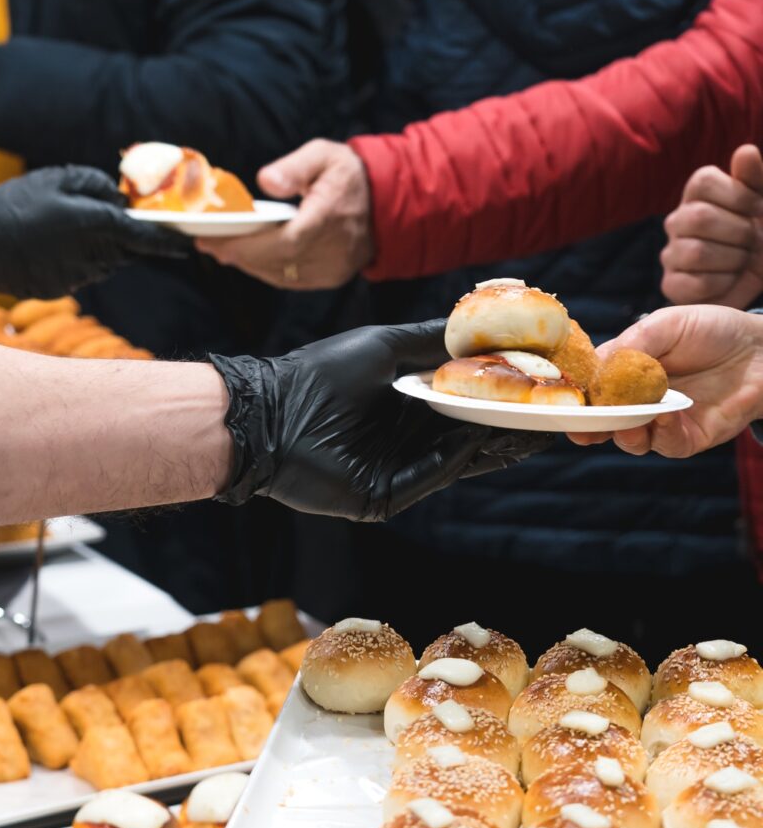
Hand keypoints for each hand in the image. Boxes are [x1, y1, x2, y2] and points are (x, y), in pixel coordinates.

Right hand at [0, 165, 195, 295]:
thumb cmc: (15, 203)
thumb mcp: (57, 178)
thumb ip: (95, 184)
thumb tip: (118, 197)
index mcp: (95, 224)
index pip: (144, 236)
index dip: (168, 242)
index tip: (186, 244)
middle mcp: (92, 254)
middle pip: (127, 251)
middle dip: (129, 240)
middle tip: (116, 226)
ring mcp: (77, 276)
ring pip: (107, 264)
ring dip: (102, 250)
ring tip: (68, 231)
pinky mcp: (63, 289)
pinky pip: (83, 274)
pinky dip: (77, 261)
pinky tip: (50, 247)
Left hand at [195, 140, 372, 289]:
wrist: (386, 202)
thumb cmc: (350, 176)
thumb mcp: (324, 155)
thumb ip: (294, 167)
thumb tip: (265, 180)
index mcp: (330, 217)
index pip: (284, 241)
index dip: (246, 246)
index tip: (215, 241)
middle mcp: (333, 249)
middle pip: (276, 262)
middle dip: (238, 254)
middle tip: (208, 244)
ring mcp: (333, 268)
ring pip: (280, 275)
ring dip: (248, 264)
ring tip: (222, 250)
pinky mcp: (331, 277)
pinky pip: (291, 280)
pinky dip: (266, 270)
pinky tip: (248, 259)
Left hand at [212, 320, 547, 520]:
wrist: (269, 415)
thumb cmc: (320, 373)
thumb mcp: (386, 346)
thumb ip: (434, 341)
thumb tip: (486, 331)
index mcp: (408, 403)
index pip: (467, 404)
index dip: (504, 396)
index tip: (545, 384)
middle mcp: (407, 438)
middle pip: (472, 436)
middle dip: (512, 426)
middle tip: (557, 414)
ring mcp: (398, 469)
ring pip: (460, 460)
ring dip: (496, 446)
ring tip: (537, 430)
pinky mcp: (385, 496)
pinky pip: (430, 477)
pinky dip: (457, 460)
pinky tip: (483, 440)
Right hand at [568, 306, 762, 458]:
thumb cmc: (713, 330)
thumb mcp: (667, 324)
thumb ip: (634, 343)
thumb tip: (599, 366)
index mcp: (625, 372)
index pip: (591, 388)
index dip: (574, 396)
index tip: (560, 399)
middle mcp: (639, 401)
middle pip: (603, 421)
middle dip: (587, 427)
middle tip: (578, 427)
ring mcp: (662, 422)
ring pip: (630, 439)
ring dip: (624, 432)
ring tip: (626, 420)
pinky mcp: (689, 438)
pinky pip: (667, 445)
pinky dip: (662, 433)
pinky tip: (665, 415)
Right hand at [661, 145, 762, 309]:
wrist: (758, 279)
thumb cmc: (759, 236)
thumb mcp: (762, 204)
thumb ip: (755, 178)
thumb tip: (746, 151)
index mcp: (697, 194)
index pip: (703, 181)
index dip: (739, 196)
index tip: (757, 209)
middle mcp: (677, 220)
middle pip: (700, 218)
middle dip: (739, 232)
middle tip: (752, 241)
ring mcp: (671, 253)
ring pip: (697, 253)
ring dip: (733, 260)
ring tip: (741, 261)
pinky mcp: (671, 284)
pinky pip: (694, 283)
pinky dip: (722, 283)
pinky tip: (728, 280)